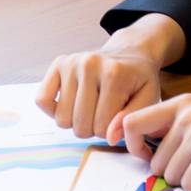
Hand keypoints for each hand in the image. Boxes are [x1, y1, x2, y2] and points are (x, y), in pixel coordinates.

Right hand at [35, 42, 161, 141]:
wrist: (130, 52)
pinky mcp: (58, 63)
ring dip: (76, 120)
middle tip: (103, 113)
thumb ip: (131, 120)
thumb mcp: (148, 99)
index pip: (101, 128)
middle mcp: (89, 64)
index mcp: (113, 74)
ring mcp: (71, 62)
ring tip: (90, 107)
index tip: (117, 119)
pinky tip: (71, 103)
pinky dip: (53, 109)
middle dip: (92, 128)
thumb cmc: (139, 80)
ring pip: (61, 118)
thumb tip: (110, 137)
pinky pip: (42, 100)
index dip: (109, 132)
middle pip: (79, 126)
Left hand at [122, 95, 190, 190]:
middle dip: (173, 170)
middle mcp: (187, 115)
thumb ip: (180, 123)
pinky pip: (190, 184)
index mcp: (184, 102)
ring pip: (170, 175)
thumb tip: (147, 148)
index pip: (133, 122)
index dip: (132, 145)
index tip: (146, 156)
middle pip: (154, 160)